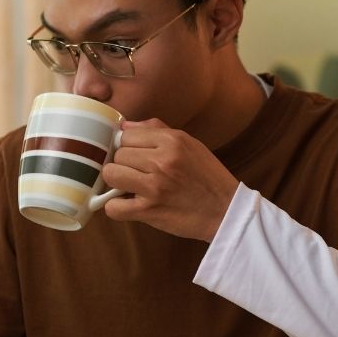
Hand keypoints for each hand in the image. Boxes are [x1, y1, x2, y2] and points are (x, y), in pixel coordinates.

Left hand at [101, 119, 239, 241]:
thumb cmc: (208, 177)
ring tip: (130, 188)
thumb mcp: (190, 145)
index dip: (126, 146)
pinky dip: (115, 208)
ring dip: (117, 184)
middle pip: (118, 155)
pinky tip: (128, 206)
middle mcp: (162, 160)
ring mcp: (155, 186)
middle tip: (136, 175)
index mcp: (172, 140)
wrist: (226, 211)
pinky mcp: (150, 210)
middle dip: (123, 165)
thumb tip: (125, 125)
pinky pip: (113, 207)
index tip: (133, 157)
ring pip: (111, 175)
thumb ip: (157, 131)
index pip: (126, 135)